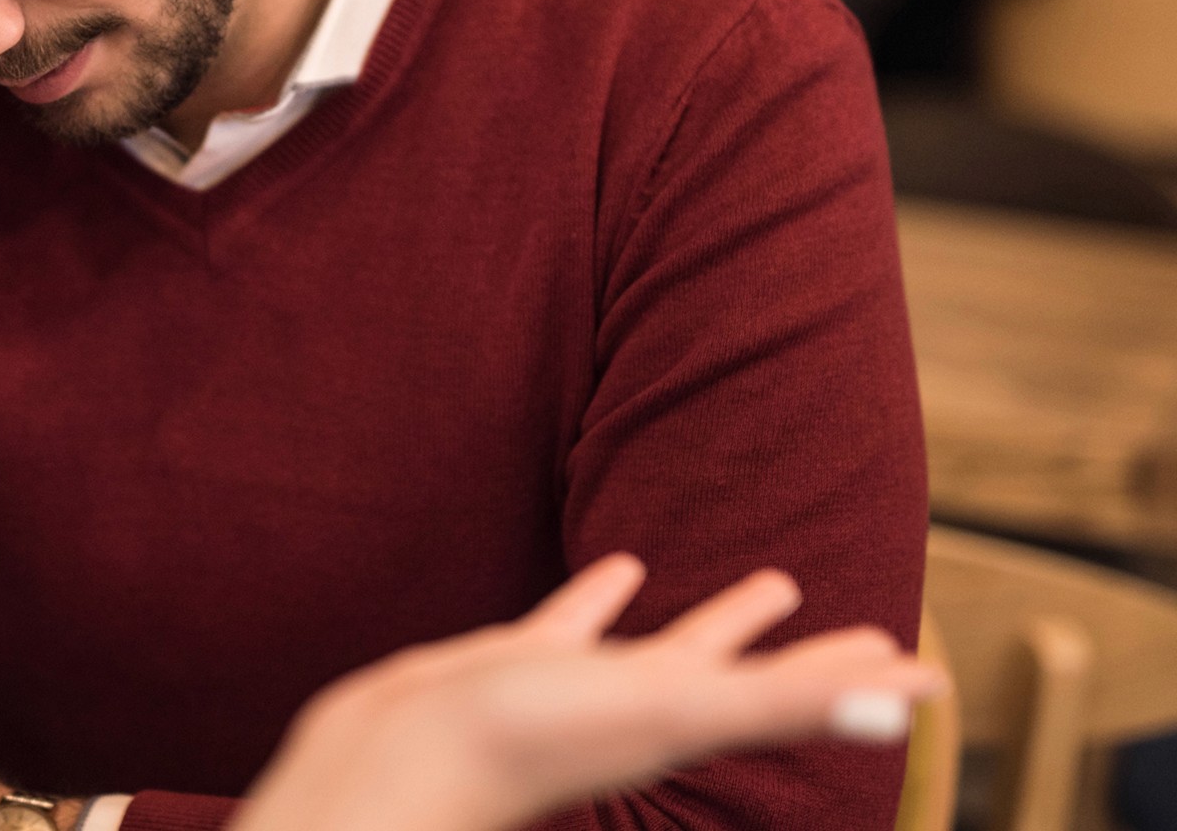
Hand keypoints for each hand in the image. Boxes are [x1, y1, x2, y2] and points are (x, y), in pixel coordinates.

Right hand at [231, 555, 946, 830]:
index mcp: (690, 720)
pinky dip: (606, 597)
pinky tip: (620, 567)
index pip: (800, 699)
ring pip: (672, 649)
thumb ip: (780, 708)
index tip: (926, 668)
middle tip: (870, 628)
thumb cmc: (534, 742)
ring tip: (772, 584)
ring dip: (722, 622)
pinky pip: (576, 623)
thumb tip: (902, 713)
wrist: (401, 761)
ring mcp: (584, 688)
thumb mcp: (671, 711)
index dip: (864, 683)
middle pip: (754, 679)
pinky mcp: (520, 664)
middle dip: (810, 657)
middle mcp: (648, 708)